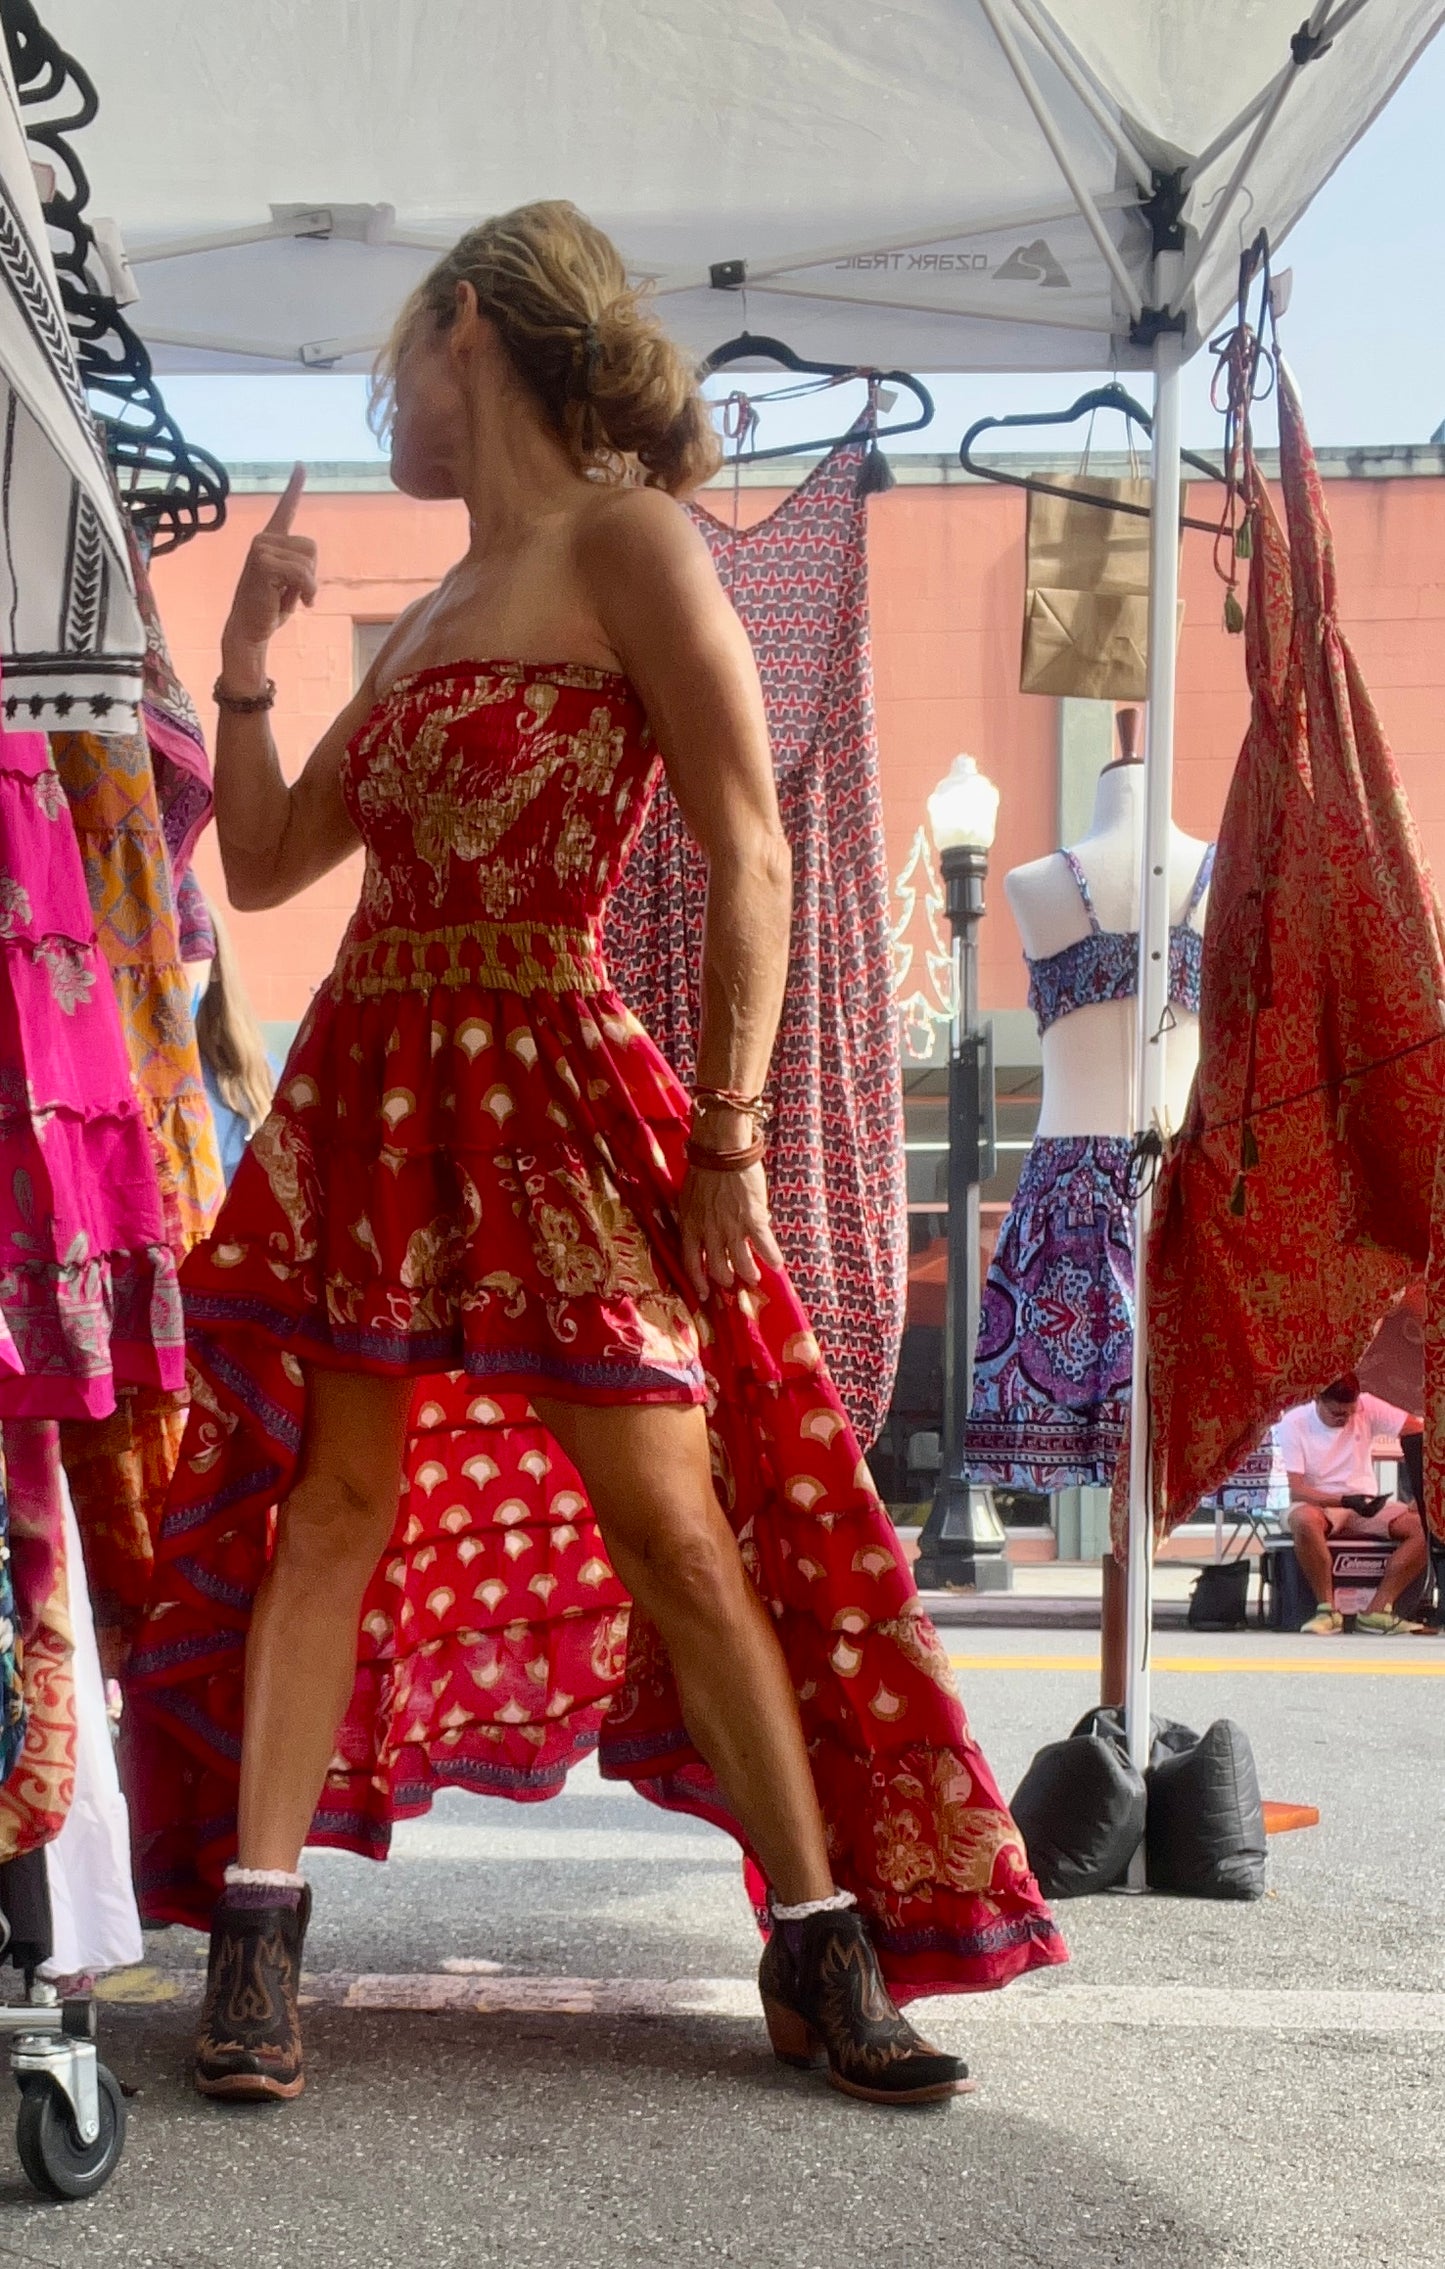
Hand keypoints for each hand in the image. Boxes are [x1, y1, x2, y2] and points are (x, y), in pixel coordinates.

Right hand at [221, 464, 316, 672]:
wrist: (249, 630)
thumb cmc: (269, 609)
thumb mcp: (288, 584)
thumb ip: (298, 567)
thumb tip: (305, 566)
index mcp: (270, 541)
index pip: (285, 509)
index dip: (294, 487)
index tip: (301, 465)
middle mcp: (263, 539)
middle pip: (311, 546)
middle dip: (310, 573)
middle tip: (292, 592)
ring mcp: (260, 548)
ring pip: (308, 560)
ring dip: (307, 585)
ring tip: (288, 597)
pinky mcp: (262, 561)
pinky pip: (302, 574)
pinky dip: (306, 591)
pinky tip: (298, 604)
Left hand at [679, 1160, 783, 1302]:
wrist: (722, 1151)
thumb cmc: (704, 1171)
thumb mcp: (688, 1198)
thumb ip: (694, 1219)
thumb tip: (702, 1231)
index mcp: (690, 1227)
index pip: (690, 1264)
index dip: (697, 1282)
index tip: (703, 1295)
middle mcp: (710, 1233)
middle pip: (717, 1268)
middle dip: (725, 1279)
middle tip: (732, 1282)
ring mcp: (732, 1228)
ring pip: (740, 1263)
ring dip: (748, 1273)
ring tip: (753, 1276)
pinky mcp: (753, 1219)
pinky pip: (764, 1246)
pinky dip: (771, 1257)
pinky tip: (777, 1264)